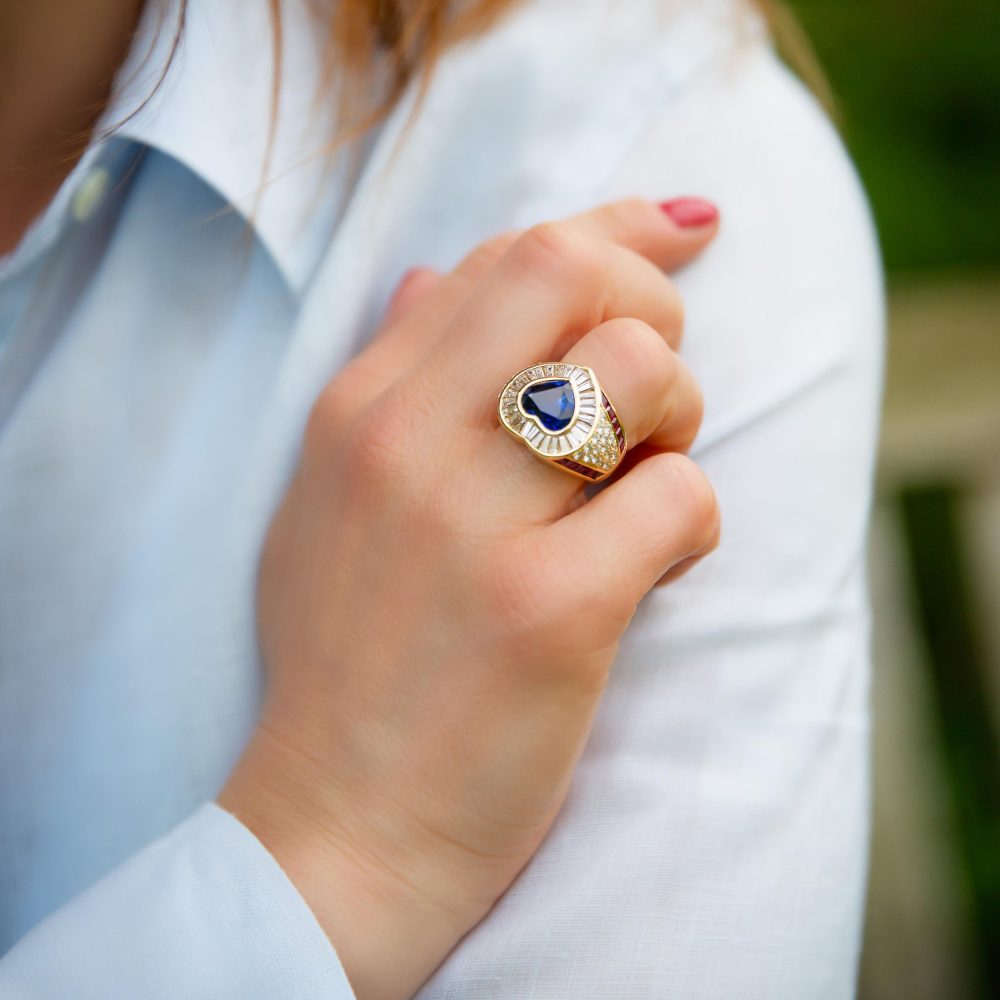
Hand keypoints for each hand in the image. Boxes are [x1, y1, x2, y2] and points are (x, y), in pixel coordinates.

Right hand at [219, 197, 720, 999]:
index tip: (685, 227)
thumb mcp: (330, 504)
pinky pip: (678, 496)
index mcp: (359, 412)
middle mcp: (406, 446)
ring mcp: (472, 527)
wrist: (336, 826)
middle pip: (576, 276)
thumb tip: (438, 271)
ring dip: (681, 417)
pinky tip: (653, 568)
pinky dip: (692, 521)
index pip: (507, 255)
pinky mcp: (547, 613)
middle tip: (653, 394)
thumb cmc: (348, 665)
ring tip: (644, 483)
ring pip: (642, 372)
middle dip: (656, 308)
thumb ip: (387, 380)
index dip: (617, 226)